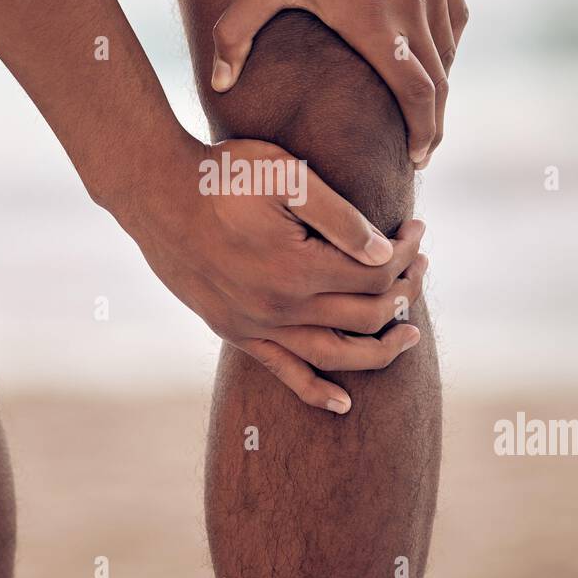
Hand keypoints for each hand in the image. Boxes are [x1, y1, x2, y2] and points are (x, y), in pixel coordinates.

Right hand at [120, 137, 427, 413]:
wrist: (155, 192)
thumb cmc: (222, 174)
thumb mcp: (285, 175)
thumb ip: (340, 216)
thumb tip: (386, 253)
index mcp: (298, 267)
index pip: (376, 273)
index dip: (406, 252)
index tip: (417, 229)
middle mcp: (280, 307)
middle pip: (365, 314)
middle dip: (404, 291)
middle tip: (421, 267)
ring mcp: (256, 326)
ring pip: (335, 355)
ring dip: (380, 349)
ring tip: (410, 336)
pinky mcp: (235, 332)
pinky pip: (284, 373)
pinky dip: (316, 392)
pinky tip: (343, 403)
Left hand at [210, 0, 468, 168]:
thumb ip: (237, 34)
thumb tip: (218, 84)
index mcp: (380, 27)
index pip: (416, 97)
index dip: (421, 134)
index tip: (417, 159)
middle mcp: (419, 10)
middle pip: (440, 82)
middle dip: (433, 122)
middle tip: (423, 148)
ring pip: (450, 48)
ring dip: (441, 82)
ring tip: (426, 105)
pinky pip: (456, 11)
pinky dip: (448, 41)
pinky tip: (435, 46)